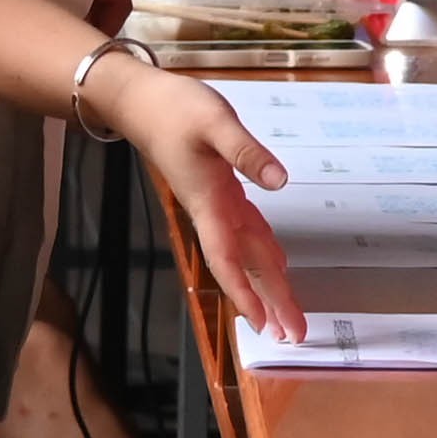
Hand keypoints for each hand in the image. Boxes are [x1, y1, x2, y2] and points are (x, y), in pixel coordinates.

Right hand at [86, 54, 304, 344]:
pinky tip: (279, 263)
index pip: (227, 258)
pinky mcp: (220, 191)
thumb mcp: (216, 122)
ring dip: (268, 283)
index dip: (243, 292)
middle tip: (294, 335)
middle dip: (269, 300)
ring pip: (248, 252)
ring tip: (288, 315)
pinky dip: (263, 250)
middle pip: (244, 265)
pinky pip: (246, 230)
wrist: (141, 102)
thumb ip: (246, 152)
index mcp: (210, 202)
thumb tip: (279, 181)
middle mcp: (214, 211)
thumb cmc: (176, 109)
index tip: (261, 324)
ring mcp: (216, 204)